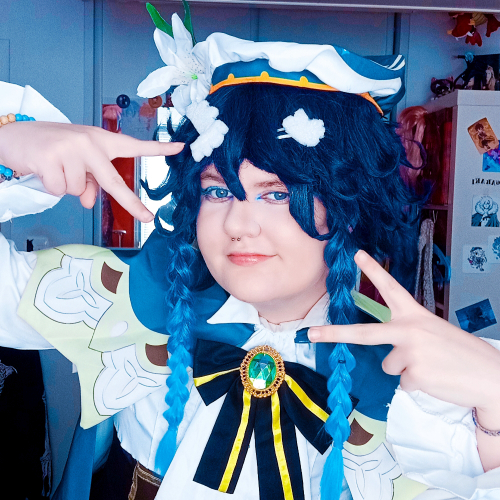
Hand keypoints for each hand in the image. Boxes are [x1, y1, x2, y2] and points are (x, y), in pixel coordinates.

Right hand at [0, 121, 183, 222]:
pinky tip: (43, 169)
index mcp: (100, 140)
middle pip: (113, 181)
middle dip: (132, 203)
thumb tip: (88, 201)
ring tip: (55, 167)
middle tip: (148, 218)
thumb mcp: (77, 162)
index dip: (158, 147)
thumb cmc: (52, 148)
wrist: (14, 134)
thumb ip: (90, 182)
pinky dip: (51, 186)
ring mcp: (70, 149)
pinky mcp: (50, 158)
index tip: (180, 148)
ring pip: (78, 190)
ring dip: (67, 186)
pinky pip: (59, 189)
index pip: (133, 145)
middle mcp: (89, 142)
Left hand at [308, 250, 499, 416]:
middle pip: (363, 332)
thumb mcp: (434, 333)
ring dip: (405, 369)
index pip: (390, 288)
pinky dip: (415, 383)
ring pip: (388, 365)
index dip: (372, 270)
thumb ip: (407, 336)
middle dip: (334, 334)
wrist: (490, 377)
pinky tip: (434, 379)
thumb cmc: (461, 354)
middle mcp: (408, 330)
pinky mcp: (413, 375)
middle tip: (311, 334)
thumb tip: (388, 358)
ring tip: (430, 367)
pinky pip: (402, 382)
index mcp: (415, 315)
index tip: (355, 254)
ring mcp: (409, 353)